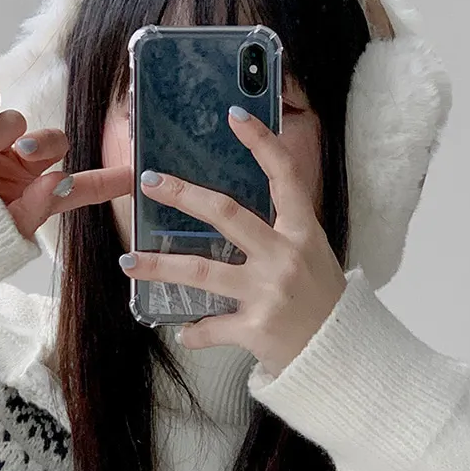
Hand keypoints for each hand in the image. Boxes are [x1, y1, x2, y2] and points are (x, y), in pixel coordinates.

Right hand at [0, 87, 131, 241]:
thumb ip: (34, 209)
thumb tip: (61, 178)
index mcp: (34, 195)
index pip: (81, 186)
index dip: (110, 179)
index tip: (138, 174)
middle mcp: (18, 166)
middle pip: (51, 140)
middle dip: (44, 143)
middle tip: (26, 154)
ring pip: (14, 120)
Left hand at [119, 107, 347, 378]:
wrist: (340, 354)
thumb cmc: (322, 302)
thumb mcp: (313, 256)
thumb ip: (280, 233)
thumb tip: (229, 212)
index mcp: (302, 233)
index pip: (283, 176)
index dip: (260, 143)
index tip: (234, 116)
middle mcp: (284, 257)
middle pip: (226, 214)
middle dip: (183, 194)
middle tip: (149, 181)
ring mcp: (269, 293)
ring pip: (202, 272)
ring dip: (160, 267)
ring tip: (129, 262)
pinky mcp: (256, 328)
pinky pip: (210, 327)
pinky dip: (194, 331)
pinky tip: (184, 331)